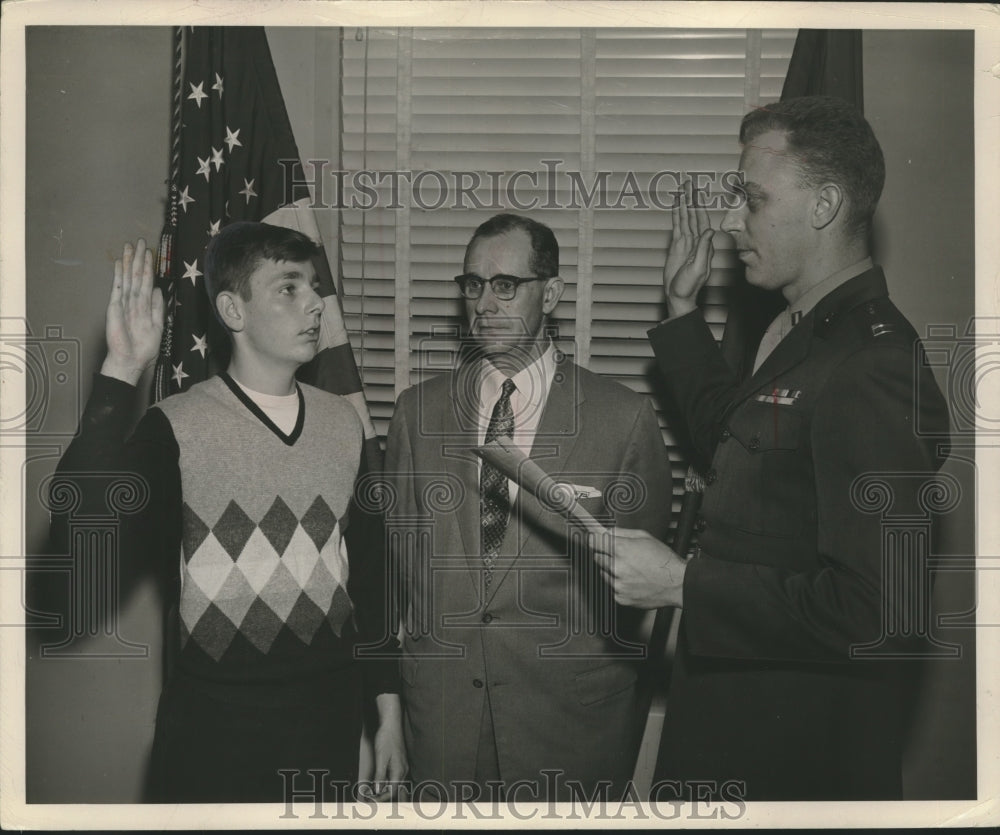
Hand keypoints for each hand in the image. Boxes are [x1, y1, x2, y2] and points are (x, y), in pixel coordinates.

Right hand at [101, 239, 163, 385]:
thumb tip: (157, 289)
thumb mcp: (157, 326)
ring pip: (128, 278)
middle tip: (140, 241)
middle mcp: (133, 301)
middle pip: (137, 275)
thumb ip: (157, 307)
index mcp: (144, 306)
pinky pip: (118, 288)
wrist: (130, 360)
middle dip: (139, 258)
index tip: (150, 252)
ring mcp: (123, 302)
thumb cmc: (143, 347)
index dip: (148, 267)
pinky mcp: (115, 307)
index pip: (146, 281)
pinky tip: (120, 263)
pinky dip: (119, 275)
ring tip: (130, 246)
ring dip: (129, 262)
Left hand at [370, 693, 407, 799]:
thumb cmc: (386, 738)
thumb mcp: (381, 758)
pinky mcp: (399, 761)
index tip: (371, 799)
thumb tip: (378, 790)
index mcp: (399, 770)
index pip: (393, 791)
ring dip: (384, 789)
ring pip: (394, 783)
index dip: (382, 797)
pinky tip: (378, 781)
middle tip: (370, 798)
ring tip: (372, 791)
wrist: (391, 723)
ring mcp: (402, 765)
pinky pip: (394, 776)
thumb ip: (380, 775)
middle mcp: (403, 769)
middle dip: (383, 795)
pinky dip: (386, 781)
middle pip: (394, 788)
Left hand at [592, 528, 686, 608]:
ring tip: (631, 569)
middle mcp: (617, 567)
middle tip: (621, 556)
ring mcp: (618, 584)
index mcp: (622, 550)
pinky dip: (620, 584)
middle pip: (597, 557)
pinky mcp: (621, 597)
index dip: (594, 540)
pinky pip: (613, 588)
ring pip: (604, 573)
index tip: (594, 540)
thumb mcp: (645, 537)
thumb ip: (622, 533)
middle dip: (605, 555)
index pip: (594, 542)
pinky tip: (633, 581)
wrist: (677, 584)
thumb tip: (608, 531)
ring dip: (613, 570)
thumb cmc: (664, 561)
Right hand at [664, 178, 714, 318]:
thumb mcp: (698, 268)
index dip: (701, 205)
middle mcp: (697, 240)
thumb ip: (703, 249)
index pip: (703, 220)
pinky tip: (676, 205)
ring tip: (681, 189)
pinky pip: (677, 227)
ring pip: (685, 218)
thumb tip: (710, 230)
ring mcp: (686, 242)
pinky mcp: (676, 246)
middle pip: (694, 214)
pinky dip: (676, 215)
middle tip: (688, 182)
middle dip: (692, 198)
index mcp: (705, 244)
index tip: (699, 191)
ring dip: (684, 203)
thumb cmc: (690, 286)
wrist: (678, 296)